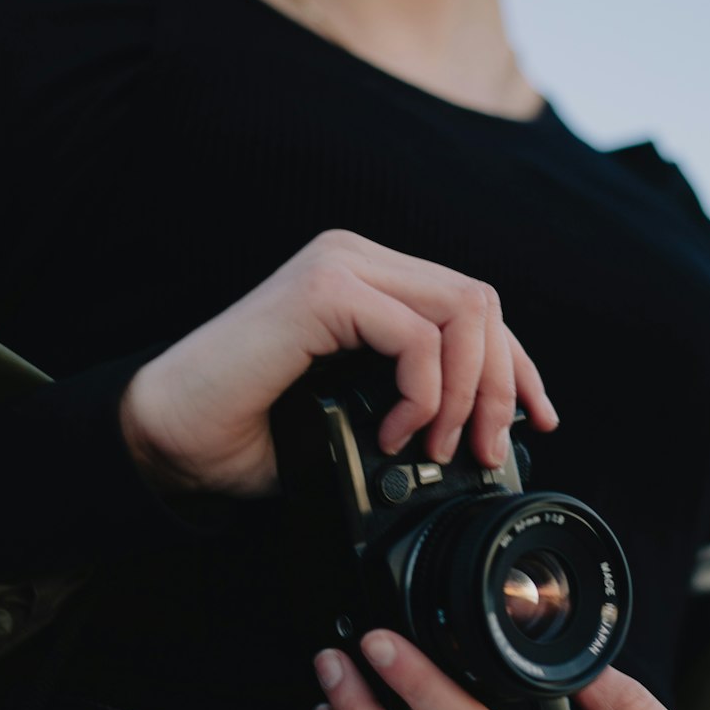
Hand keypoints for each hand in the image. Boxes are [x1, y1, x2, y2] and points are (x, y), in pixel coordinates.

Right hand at [119, 228, 557, 497]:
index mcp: (370, 283)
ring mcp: (341, 266)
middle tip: (486, 449)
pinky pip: (416, 335)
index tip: (537, 418)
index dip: (517, 364)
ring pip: (464, 311)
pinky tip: (396, 431)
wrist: (172, 439)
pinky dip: (424, 394)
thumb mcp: (358, 417)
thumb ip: (416, 402)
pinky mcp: (322, 289)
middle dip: (502, 384)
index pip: (474, 306)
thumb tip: (487, 434)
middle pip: (482, 303)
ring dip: (468, 392)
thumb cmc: (252, 434)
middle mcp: (358, 259)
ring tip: (438, 446)